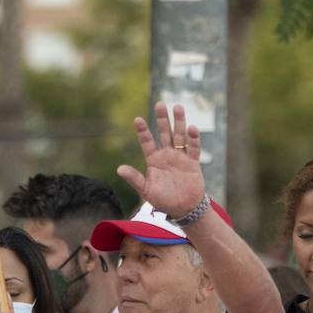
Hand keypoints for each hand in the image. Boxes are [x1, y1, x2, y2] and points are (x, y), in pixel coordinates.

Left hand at [116, 101, 204, 219]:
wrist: (183, 208)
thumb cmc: (163, 200)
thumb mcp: (146, 190)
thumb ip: (135, 179)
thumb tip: (119, 169)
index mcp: (153, 160)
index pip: (147, 142)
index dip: (143, 131)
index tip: (137, 119)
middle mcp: (166, 154)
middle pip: (164, 133)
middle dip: (162, 119)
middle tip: (160, 104)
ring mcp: (180, 156)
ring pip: (179, 135)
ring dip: (179, 122)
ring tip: (178, 106)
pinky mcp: (192, 162)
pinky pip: (193, 148)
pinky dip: (193, 138)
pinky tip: (192, 128)